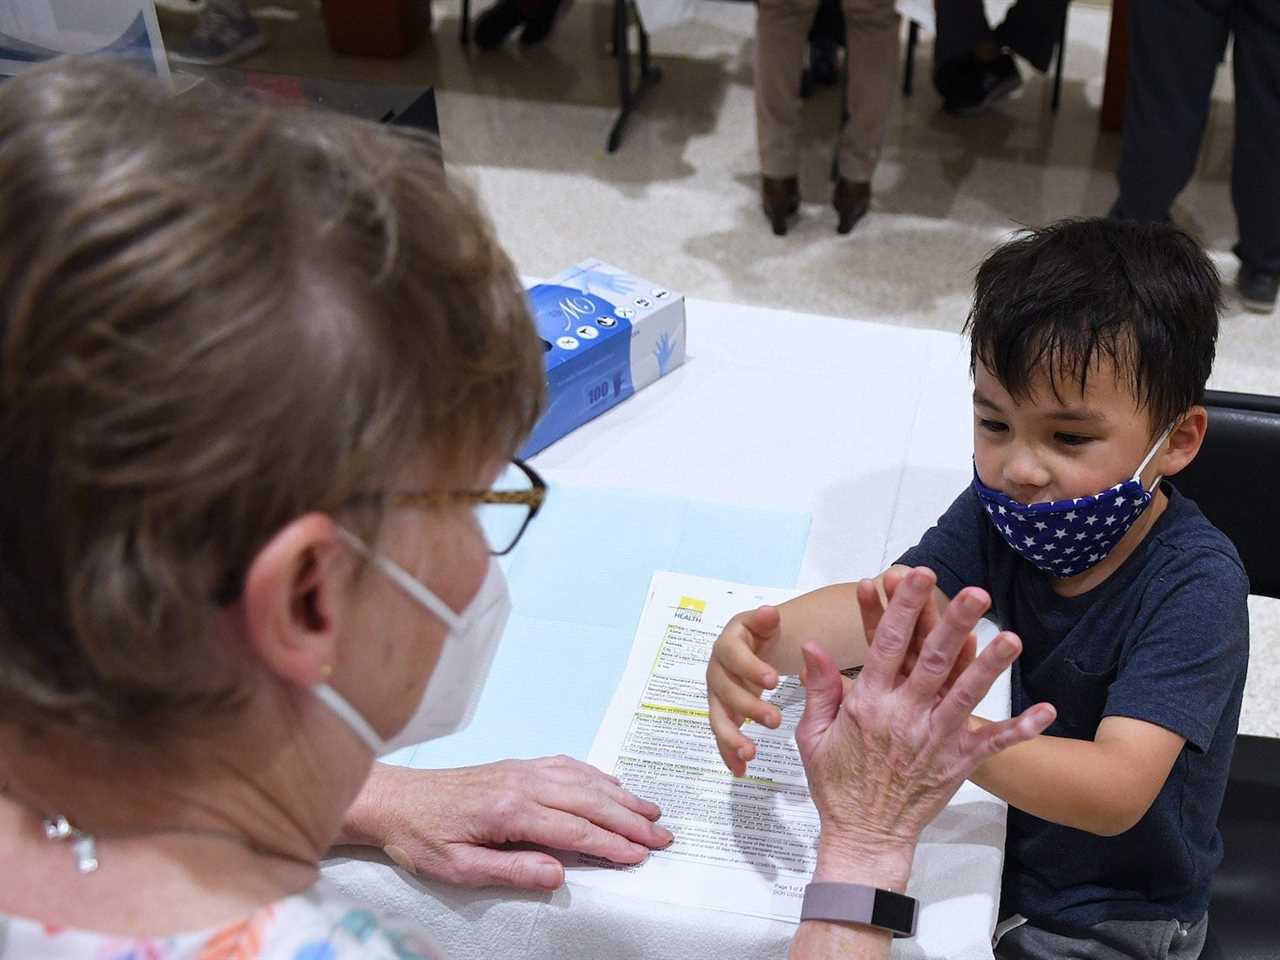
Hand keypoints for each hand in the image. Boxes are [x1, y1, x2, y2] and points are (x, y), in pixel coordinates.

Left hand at [340, 757, 673, 890]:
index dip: (612, 845)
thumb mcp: (458, 868)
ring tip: (651, 812)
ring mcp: (522, 770)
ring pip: (584, 780)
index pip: (575, 830)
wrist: (395, 799)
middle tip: (662, 836)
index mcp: (510, 811)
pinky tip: (612, 785)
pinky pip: (567, 766)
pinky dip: (596, 775)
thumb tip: (557, 874)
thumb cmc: (421, 836)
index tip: (640, 856)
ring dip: (620, 797)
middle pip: (589, 801)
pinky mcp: (517, 766)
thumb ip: (511, 870)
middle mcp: (522, 783)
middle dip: (630, 820)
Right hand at [706, 605, 783, 776]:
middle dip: (748, 707)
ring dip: (731, 737)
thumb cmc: (761, 634)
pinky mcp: (721, 714)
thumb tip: (770, 613)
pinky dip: (728, 754)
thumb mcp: (764, 622)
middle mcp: (717, 670)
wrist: (752, 645)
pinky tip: (740, 771)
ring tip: (751, 754)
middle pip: (725, 690)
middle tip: (775, 720)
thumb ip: (766, 620)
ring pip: (718, 717)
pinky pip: (721, 735)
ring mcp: (717, 695)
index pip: (733, 656)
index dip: (750, 668)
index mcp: (728, 645)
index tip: (774, 681)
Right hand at [795, 567, 1054, 877]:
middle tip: (975, 593)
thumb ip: (819, 688)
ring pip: (966, 695)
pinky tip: (1045, 709)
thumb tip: (812, 646)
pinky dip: (1020, 728)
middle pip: (934, 661)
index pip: (887, 644)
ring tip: (1010, 637)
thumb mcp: (813, 734)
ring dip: (990, 666)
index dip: (903, 607)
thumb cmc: (837, 784)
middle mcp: (904, 716)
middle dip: (954, 623)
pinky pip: (992, 744)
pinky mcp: (956, 765)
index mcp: (868, 704)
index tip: (918, 576)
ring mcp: (934, 740)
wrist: (864, 835)